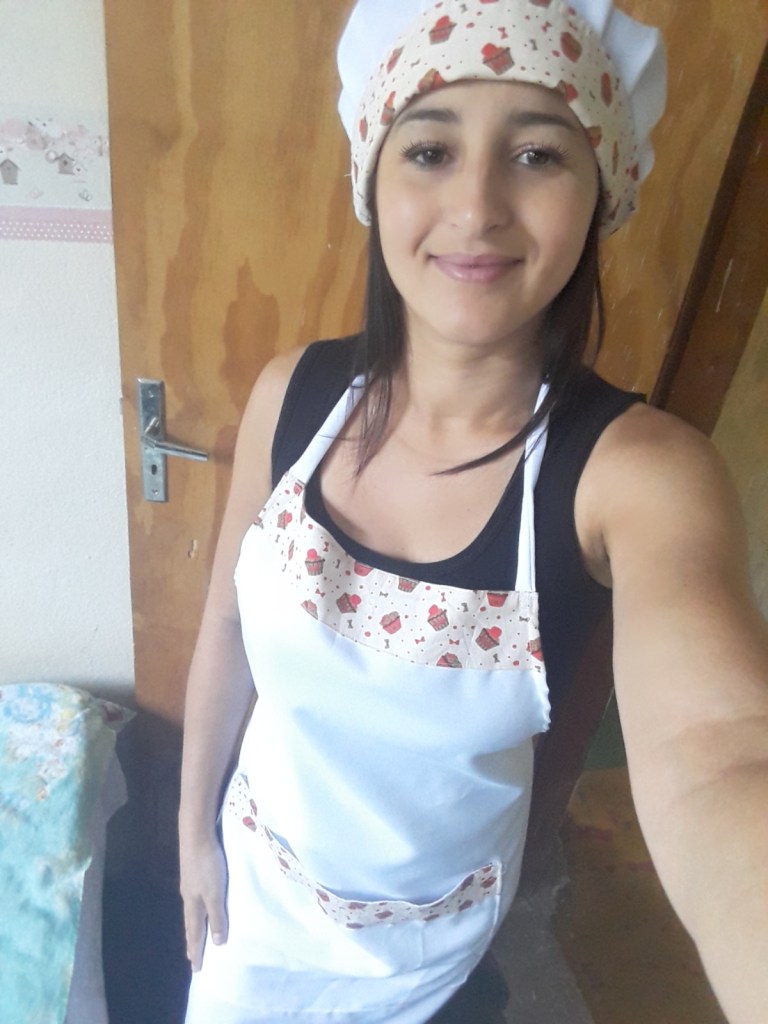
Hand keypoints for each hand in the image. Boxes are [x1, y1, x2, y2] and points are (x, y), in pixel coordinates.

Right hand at [179, 831, 228, 971]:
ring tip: (193, 936)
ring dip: (193, 927)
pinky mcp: (192, 872)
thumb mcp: (215, 893)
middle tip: (191, 957)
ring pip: (191, 912)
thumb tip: (217, 943)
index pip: (195, 933)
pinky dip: (195, 911)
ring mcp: (189, 884)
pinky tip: (198, 906)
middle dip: (192, 942)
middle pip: (190, 924)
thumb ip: (218, 916)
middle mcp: (189, 897)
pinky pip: (193, 900)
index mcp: (194, 904)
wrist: (196, 834)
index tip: (196, 969)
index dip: (196, 951)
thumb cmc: (208, 864)